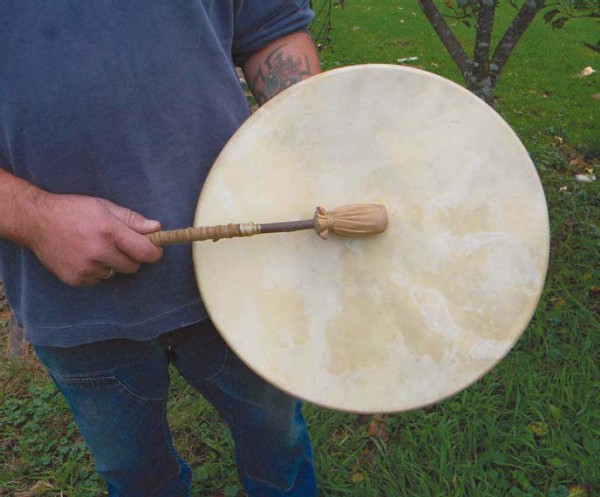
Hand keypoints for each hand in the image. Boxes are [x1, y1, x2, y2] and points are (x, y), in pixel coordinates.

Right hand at [27, 193, 162, 286]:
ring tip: (95, 247)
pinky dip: (96, 271)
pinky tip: (83, 256)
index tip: (155, 250)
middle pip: (132, 266)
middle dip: (131, 257)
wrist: (37, 222)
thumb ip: (133, 220)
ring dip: (111, 264)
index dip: (154, 252)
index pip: (145, 252)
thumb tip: (157, 228)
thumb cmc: (74, 211)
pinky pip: (98, 280)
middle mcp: (98, 251)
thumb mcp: (105, 207)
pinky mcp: (75, 279)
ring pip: (114, 273)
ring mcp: (86, 268)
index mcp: (109, 231)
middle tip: (120, 245)